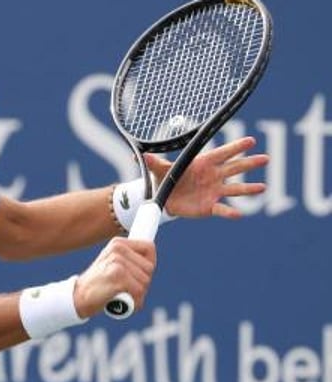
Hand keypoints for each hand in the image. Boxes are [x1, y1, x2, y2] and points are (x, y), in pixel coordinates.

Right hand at [73, 238, 155, 317]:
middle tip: (126, 289)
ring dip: (138, 294)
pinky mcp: (117, 275)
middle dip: (142, 283)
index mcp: (117, 243)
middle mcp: (118, 249)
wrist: (79, 296)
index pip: (149, 248)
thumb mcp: (112, 264)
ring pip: (145, 281)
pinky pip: (138, 291)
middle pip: (149, 268)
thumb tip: (150, 264)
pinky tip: (122, 303)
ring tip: (122, 296)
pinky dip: (134, 302)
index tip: (139, 275)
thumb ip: (129, 260)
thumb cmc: (98, 284)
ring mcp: (117, 261)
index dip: (149, 264)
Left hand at [147, 137, 268, 218]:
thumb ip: (154, 162)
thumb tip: (142, 155)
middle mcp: (213, 176)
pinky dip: (229, 212)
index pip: (222, 153)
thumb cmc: (166, 179)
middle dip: (249, 163)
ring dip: (249, 189)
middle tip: (265, 158)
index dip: (236, 147)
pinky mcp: (210, 206)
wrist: (165, 199)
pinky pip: (222, 209)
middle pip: (235, 168)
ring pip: (235, 189)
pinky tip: (239, 214)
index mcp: (203, 163)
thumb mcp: (159, 169)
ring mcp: (214, 191)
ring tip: (262, 187)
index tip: (251, 141)